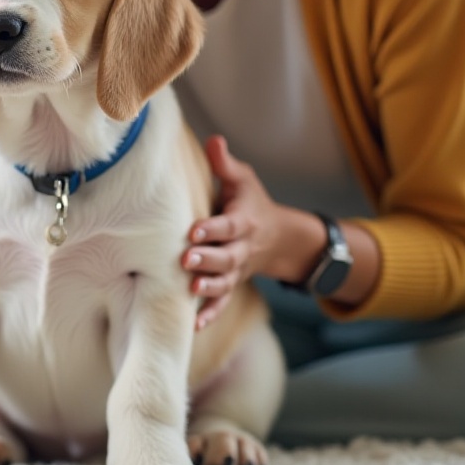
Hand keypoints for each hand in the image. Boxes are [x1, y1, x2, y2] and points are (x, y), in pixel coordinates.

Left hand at [182, 135, 286, 329]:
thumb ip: (225, 164)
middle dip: (208, 260)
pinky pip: (223, 303)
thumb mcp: (243, 180)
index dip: (212, 228)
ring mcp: (237, 270)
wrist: (278, 238)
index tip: (194, 230)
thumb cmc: (251, 203)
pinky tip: (194, 325)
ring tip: (191, 290)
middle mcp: (242, 249)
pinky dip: (210, 314)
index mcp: (243, 221)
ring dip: (209, 288)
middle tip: (186, 260)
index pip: (228, 225)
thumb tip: (213, 139)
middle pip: (227, 257)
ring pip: (225, 282)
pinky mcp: (232, 285)